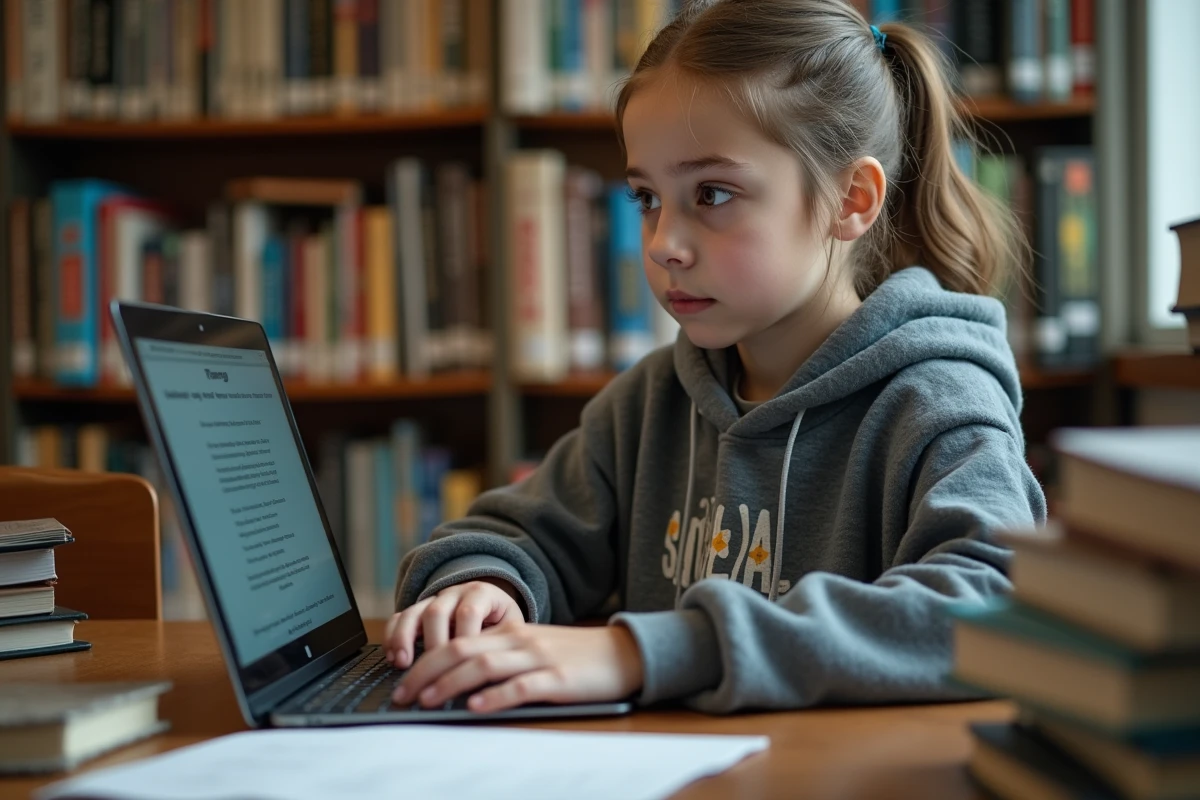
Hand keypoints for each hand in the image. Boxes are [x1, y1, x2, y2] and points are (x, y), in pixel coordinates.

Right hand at [383, 579, 523, 668]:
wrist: (494, 604)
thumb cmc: (503, 624)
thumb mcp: (512, 628)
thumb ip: (502, 644)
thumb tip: (494, 675)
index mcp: (481, 594)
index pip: (470, 612)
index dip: (464, 638)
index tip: (464, 665)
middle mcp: (455, 593)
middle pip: (438, 612)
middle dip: (433, 643)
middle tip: (434, 671)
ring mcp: (434, 600)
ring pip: (414, 612)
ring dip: (405, 638)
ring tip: (402, 663)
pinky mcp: (418, 610)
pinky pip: (400, 616)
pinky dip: (393, 635)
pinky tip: (392, 657)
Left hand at [391, 621, 643, 712]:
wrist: (625, 653)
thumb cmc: (578, 658)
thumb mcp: (535, 651)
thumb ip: (502, 660)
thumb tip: (459, 685)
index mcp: (511, 634)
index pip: (457, 641)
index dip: (425, 660)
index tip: (402, 681)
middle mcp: (520, 642)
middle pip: (462, 650)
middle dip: (426, 672)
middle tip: (402, 695)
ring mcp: (539, 659)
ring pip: (485, 665)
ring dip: (451, 683)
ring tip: (428, 700)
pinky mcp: (559, 680)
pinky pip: (522, 686)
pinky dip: (496, 696)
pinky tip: (477, 707)